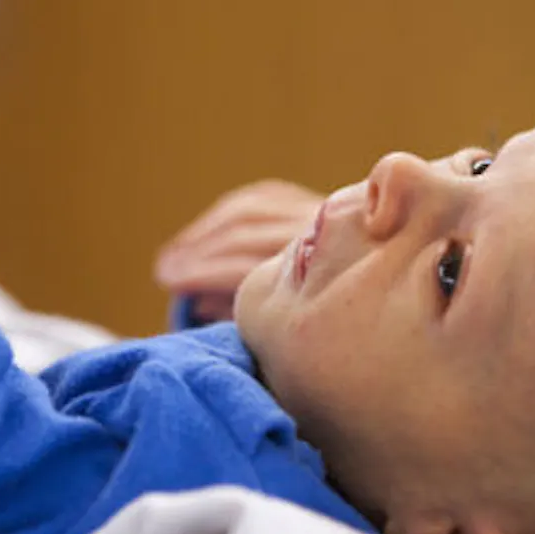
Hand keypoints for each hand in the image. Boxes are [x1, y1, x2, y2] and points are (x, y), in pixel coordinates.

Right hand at [154, 179, 324, 318]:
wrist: (369, 300)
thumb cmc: (327, 330)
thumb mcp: (290, 333)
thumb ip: (247, 316)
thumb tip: (200, 304)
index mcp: (319, 274)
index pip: (247, 266)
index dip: (203, 272)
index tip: (170, 280)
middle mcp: (321, 235)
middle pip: (244, 233)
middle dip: (197, 251)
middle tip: (164, 269)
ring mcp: (319, 211)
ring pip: (247, 211)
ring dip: (203, 233)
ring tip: (174, 256)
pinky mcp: (310, 201)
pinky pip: (259, 199)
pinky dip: (223, 216)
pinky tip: (200, 236)